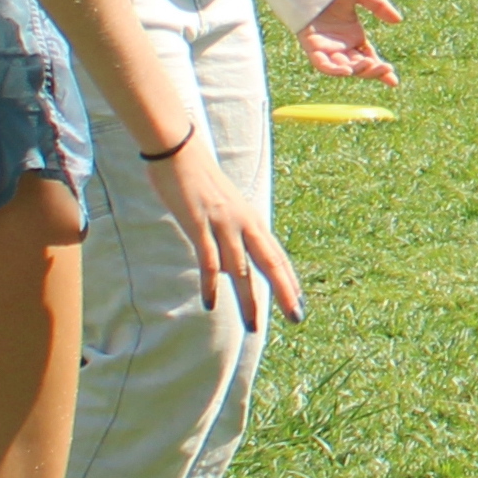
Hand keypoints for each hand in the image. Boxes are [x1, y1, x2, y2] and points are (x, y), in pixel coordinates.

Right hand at [144, 134, 304, 323]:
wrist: (179, 152)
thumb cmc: (199, 183)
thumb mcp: (223, 209)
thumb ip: (231, 234)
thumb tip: (230, 265)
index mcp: (251, 220)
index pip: (276, 255)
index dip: (289, 280)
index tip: (298, 304)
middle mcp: (244, 223)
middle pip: (271, 262)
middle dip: (285, 292)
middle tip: (297, 318)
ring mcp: (222, 224)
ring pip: (242, 269)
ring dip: (248, 300)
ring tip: (253, 326)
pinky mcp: (199, 224)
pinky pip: (209, 260)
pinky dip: (211, 283)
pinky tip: (210, 304)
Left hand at [302, 0, 402, 82]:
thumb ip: (379, 6)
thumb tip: (398, 20)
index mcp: (353, 35)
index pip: (369, 58)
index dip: (381, 71)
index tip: (394, 82)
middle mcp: (340, 45)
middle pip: (358, 67)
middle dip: (373, 72)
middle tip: (386, 68)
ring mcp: (326, 46)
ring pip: (342, 68)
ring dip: (355, 70)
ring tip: (368, 64)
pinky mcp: (311, 45)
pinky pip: (321, 63)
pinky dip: (332, 69)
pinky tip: (345, 70)